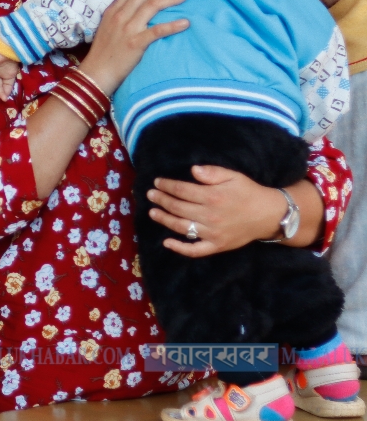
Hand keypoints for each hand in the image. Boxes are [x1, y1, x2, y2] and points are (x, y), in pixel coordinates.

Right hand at [77, 0, 188, 94]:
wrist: (96, 73)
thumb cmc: (102, 54)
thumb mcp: (105, 29)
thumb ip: (118, 17)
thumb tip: (132, 9)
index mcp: (112, 12)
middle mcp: (120, 16)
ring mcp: (128, 29)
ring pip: (152, 7)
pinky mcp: (136, 43)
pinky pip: (158, 31)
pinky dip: (173, 26)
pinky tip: (185, 23)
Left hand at [146, 165, 290, 256]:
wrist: (269, 215)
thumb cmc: (249, 192)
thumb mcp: (234, 176)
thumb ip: (212, 172)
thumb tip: (192, 170)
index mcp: (213, 197)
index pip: (182, 190)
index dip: (167, 186)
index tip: (157, 182)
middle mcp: (210, 216)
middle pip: (178, 207)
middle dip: (161, 200)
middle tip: (150, 195)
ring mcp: (212, 233)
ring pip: (181, 227)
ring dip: (164, 219)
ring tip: (153, 212)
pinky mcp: (217, 245)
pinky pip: (195, 250)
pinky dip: (179, 248)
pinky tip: (166, 242)